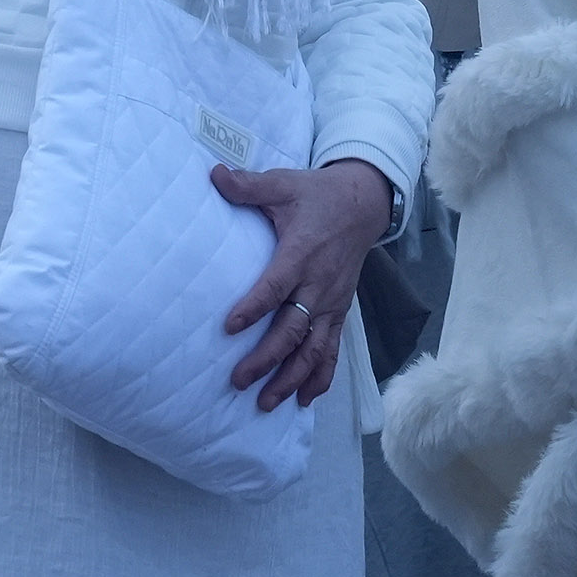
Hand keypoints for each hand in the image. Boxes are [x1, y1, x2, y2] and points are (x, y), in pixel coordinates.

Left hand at [216, 157, 392, 408]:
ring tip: (266, 402)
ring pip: (313, 348)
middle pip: (292, 329)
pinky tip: (305, 400)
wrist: (363, 203)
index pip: (275, 287)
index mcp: (301, 253)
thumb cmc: (316, 194)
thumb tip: (213, 174)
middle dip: (266, 358)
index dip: (253, 308)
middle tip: (238, 380)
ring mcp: (332, 301)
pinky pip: (333, 349)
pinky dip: (321, 377)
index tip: (229, 328)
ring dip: (291, 378)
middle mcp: (318, 284)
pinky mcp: (340, 310)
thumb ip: (249, 185)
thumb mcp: (283, 183)